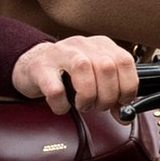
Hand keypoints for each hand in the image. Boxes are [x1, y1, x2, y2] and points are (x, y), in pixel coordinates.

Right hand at [13, 32, 141, 111]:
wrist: (32, 65)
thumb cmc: (67, 74)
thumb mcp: (95, 78)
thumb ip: (113, 94)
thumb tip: (125, 115)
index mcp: (100, 45)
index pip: (125, 62)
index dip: (127, 87)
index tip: (120, 102)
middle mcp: (82, 45)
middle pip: (107, 68)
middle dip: (106, 96)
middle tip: (97, 106)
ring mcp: (60, 54)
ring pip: (83, 68)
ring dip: (87, 96)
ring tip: (82, 104)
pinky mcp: (40, 68)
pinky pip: (55, 89)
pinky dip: (62, 104)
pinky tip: (62, 106)